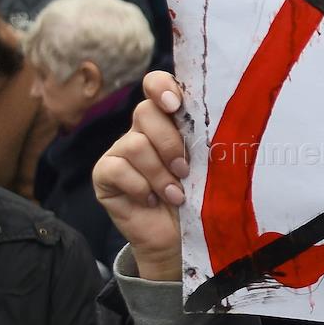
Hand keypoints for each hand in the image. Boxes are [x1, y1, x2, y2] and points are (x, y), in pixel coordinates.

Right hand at [93, 71, 188, 280]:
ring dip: (159, 173)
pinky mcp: (105, 175)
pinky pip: (117, 169)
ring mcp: (120, 151)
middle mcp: (141, 131)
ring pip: (134, 144)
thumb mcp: (206, 166)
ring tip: (176, 195)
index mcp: (167, 120)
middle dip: (169, 143)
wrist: (179, 239)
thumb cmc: (198, 199)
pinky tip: (152, 201)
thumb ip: (203, 141)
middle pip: (145, 112)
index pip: (156, 85)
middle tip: (185, 170)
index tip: (176, 104)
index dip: (161, 87)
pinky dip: (140, 187)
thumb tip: (218, 124)